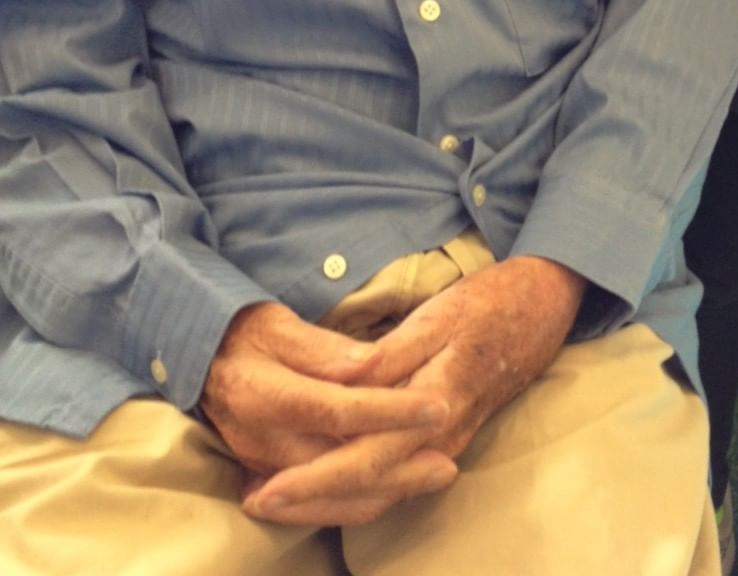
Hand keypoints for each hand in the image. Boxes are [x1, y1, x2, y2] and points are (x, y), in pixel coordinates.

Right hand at [201, 301, 454, 526]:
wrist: (197, 359)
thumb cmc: (245, 332)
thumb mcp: (280, 324)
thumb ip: (324, 349)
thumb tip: (371, 365)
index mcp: (267, 395)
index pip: (339, 409)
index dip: (392, 410)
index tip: (436, 405)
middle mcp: (264, 440)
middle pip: (340, 465)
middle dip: (399, 467)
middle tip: (448, 461)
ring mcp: (264, 466)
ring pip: (333, 496)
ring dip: (388, 490)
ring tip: (435, 475)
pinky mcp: (269, 476)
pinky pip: (319, 504)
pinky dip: (360, 500)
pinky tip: (396, 487)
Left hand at [242, 257, 585, 525]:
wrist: (543, 308)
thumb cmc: (491, 304)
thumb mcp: (440, 316)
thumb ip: (392, 356)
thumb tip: (347, 387)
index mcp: (436, 407)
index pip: (362, 461)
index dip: (310, 482)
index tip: (263, 490)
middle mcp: (440, 440)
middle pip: (365, 491)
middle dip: (306, 502)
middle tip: (252, 500)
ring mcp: (444, 444)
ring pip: (379, 493)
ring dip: (325, 500)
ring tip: (274, 496)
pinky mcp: (444, 437)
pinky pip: (393, 477)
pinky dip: (352, 486)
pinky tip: (322, 477)